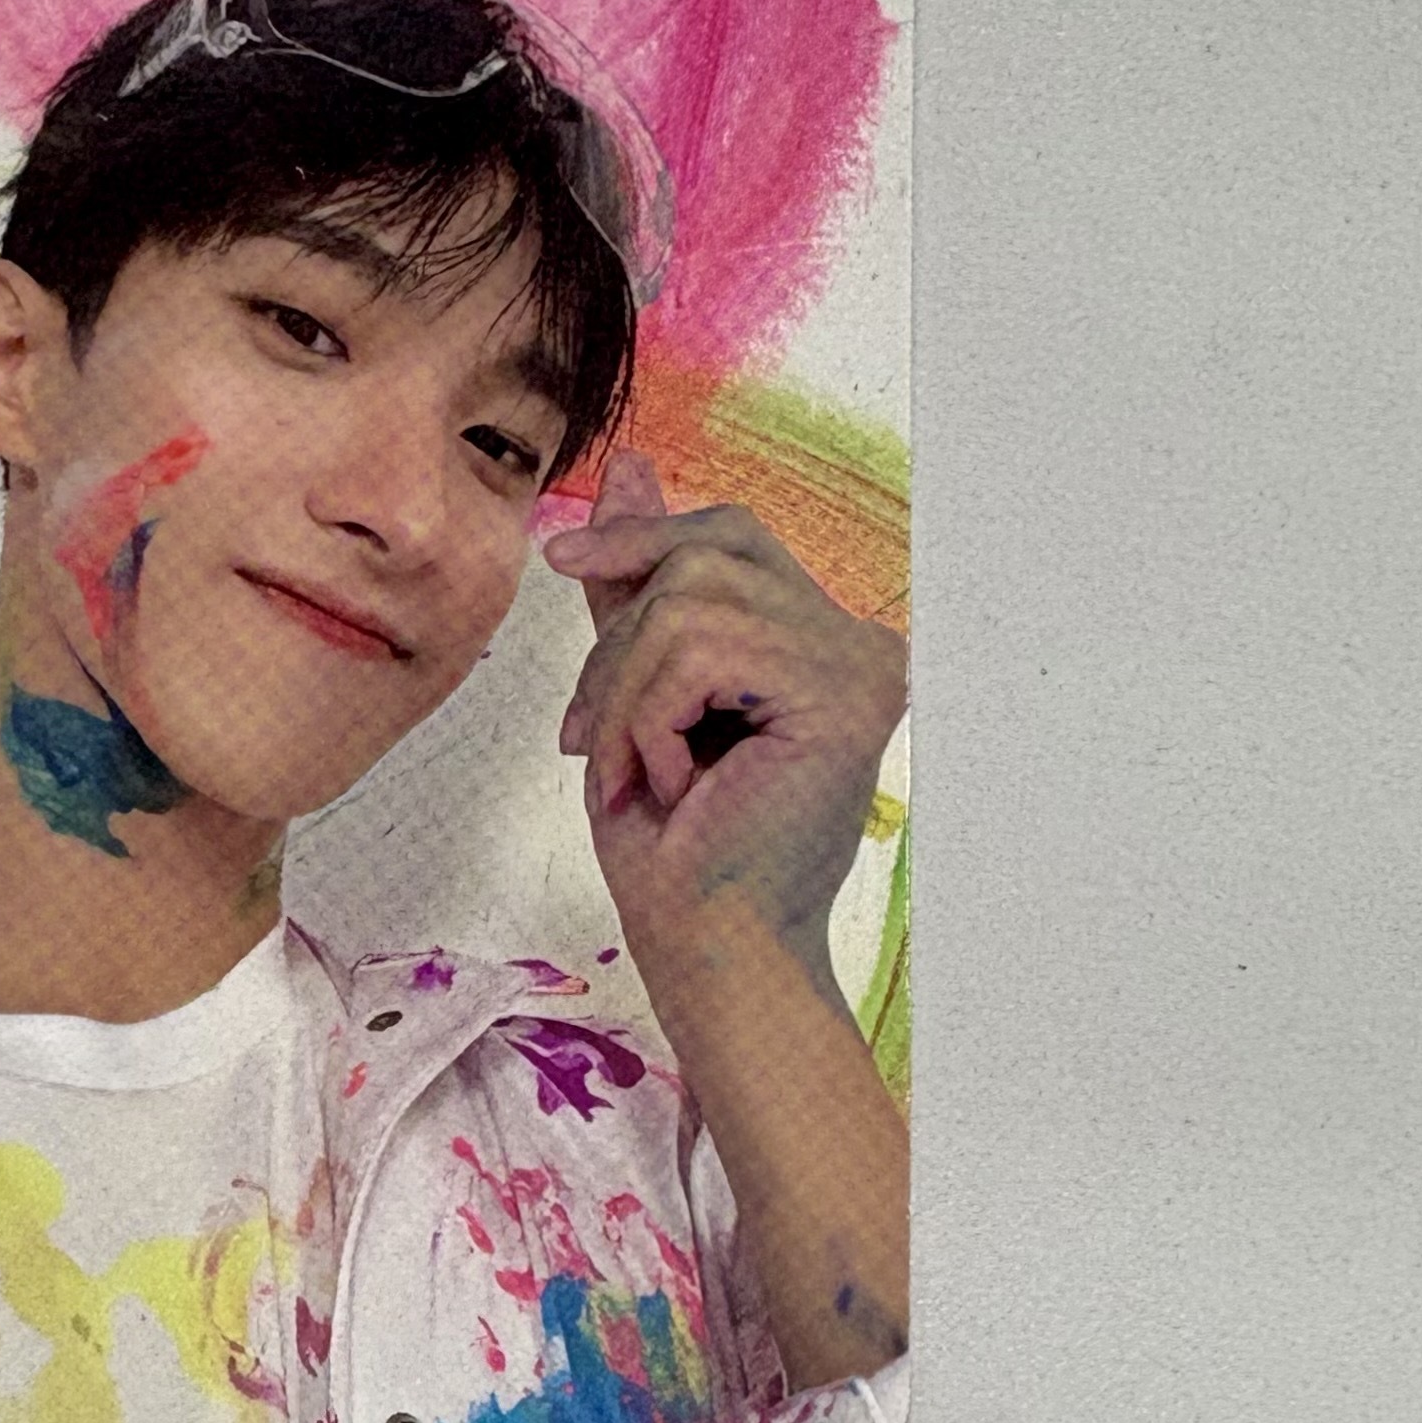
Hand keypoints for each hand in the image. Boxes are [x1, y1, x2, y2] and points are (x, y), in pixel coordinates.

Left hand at [544, 449, 909, 987]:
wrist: (706, 952)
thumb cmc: (676, 849)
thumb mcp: (635, 690)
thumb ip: (640, 585)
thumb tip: (627, 470)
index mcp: (823, 642)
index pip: (732, 537)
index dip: (645, 535)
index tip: (559, 559)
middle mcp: (862, 645)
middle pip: (705, 556)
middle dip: (619, 644)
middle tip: (589, 739)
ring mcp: (862, 666)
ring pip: (690, 603)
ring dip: (626, 694)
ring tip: (635, 773)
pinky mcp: (843, 696)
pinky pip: (698, 649)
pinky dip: (649, 719)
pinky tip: (674, 785)